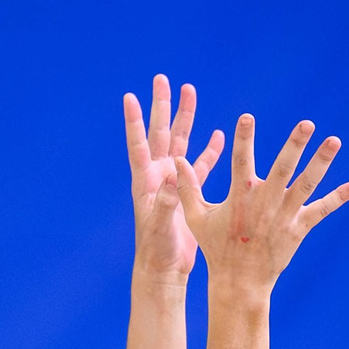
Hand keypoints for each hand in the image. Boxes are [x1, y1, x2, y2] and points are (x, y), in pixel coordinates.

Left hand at [123, 75, 224, 280]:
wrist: (164, 268)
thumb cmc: (157, 250)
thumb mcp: (162, 226)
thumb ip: (168, 201)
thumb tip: (174, 177)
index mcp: (146, 181)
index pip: (138, 144)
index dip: (134, 121)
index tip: (130, 97)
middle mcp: (157, 175)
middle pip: (161, 133)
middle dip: (163, 106)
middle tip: (163, 79)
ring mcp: (172, 181)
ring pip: (181, 142)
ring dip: (186, 118)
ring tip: (190, 91)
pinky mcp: (188, 191)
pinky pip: (201, 165)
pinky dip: (209, 150)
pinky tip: (219, 135)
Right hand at [172, 115, 348, 293]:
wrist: (239, 282)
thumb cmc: (216, 247)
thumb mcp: (197, 217)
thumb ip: (188, 187)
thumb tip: (175, 160)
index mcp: (240, 196)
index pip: (241, 161)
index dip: (244, 139)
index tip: (247, 117)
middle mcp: (265, 203)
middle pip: (282, 169)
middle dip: (294, 146)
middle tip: (307, 123)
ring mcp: (284, 216)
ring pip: (306, 185)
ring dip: (321, 163)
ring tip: (334, 141)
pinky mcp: (299, 228)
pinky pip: (322, 211)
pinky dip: (338, 198)